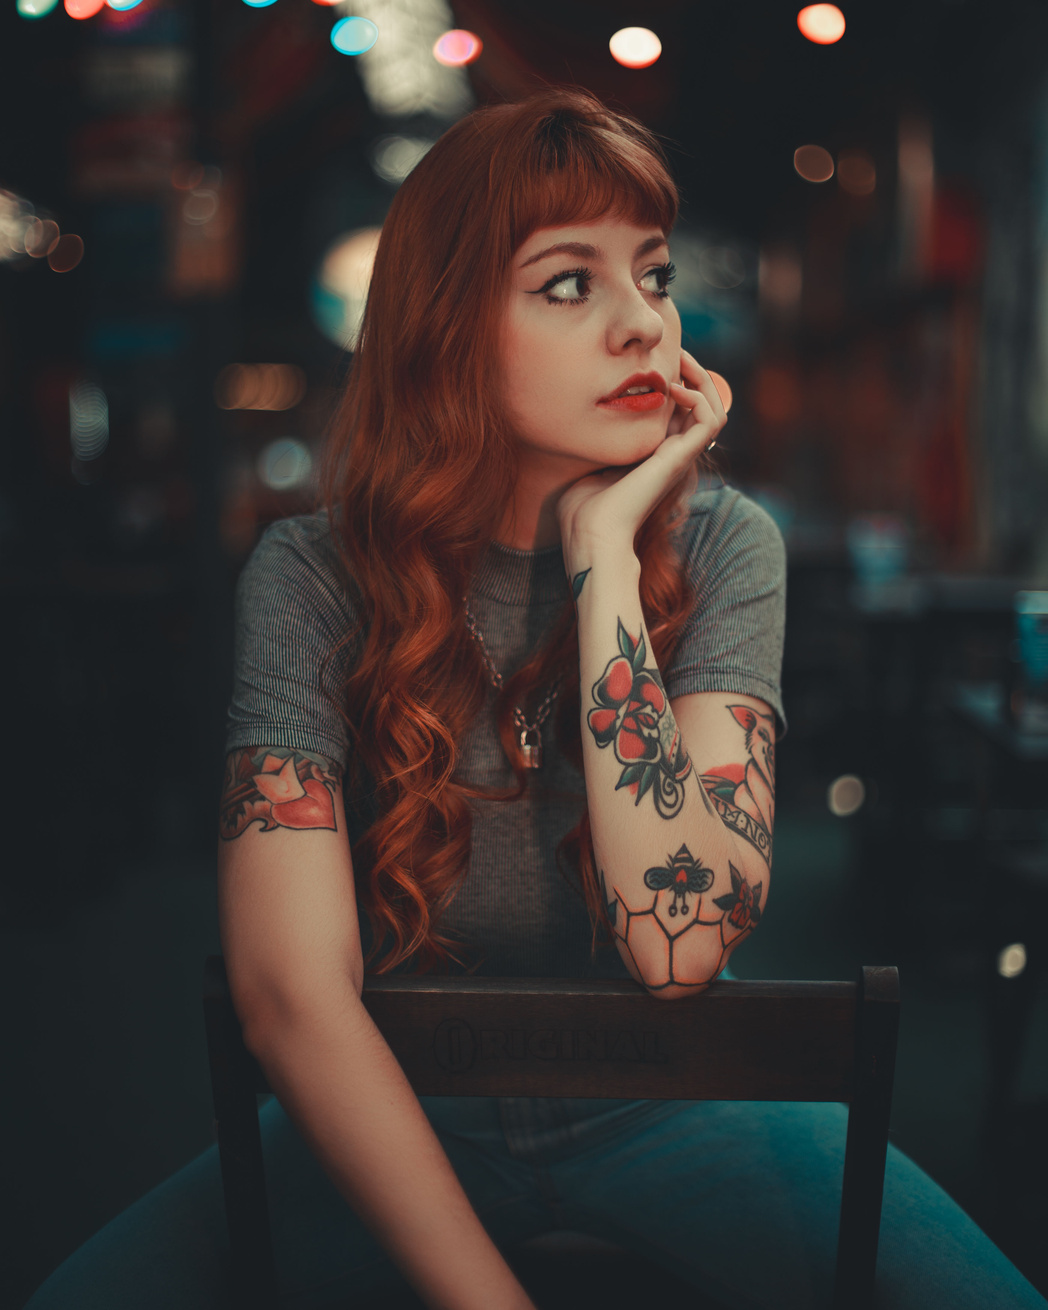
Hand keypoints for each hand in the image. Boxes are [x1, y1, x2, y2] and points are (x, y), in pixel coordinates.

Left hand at [555, 349, 726, 569]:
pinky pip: (711, 419)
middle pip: (702, 405)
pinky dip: (699, 397)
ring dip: (702, 379)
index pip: (677, 410)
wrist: (590, 533)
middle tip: (675, 350)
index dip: (673, 381)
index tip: (652, 361)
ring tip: (681, 361)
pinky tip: (674, 387)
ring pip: (714, 409)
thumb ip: (596, 436)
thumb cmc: (581, 505)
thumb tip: (583, 410)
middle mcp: (671, 455)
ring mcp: (679, 457)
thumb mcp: (590, 458)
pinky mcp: (680, 458)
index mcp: (653, 455)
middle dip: (692, 373)